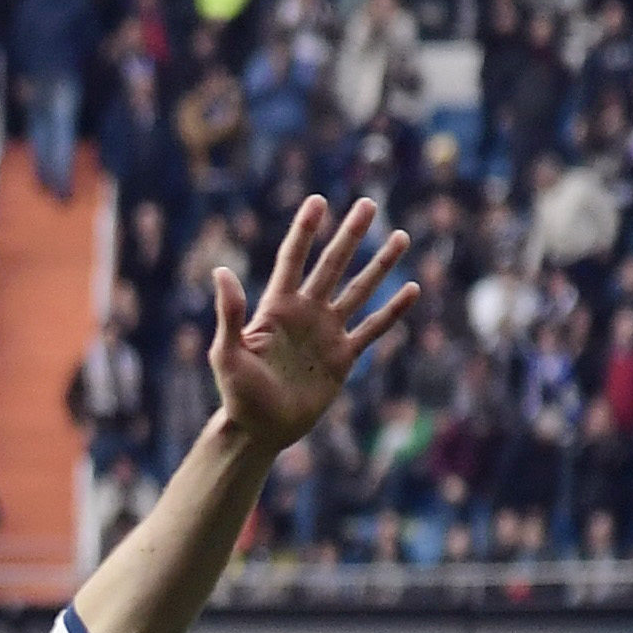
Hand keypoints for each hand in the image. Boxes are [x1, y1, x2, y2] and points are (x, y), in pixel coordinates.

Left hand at [205, 193, 419, 456]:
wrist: (261, 430)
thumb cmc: (238, 394)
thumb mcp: (228, 353)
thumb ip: (230, 313)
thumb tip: (221, 271)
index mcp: (277, 307)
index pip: (293, 259)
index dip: (305, 231)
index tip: (319, 202)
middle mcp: (306, 313)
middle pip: (332, 264)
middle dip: (350, 234)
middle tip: (369, 203)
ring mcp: (327, 332)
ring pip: (359, 290)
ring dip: (380, 264)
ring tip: (400, 237)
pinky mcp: (343, 357)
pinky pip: (373, 329)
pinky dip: (392, 311)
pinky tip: (411, 289)